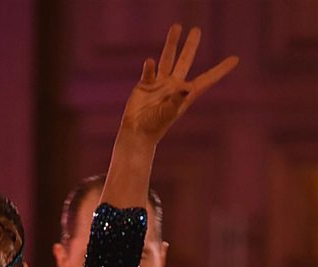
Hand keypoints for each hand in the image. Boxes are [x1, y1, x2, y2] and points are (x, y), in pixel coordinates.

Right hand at [121, 24, 238, 143]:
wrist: (137, 133)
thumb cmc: (154, 127)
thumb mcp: (168, 113)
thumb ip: (176, 99)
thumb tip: (185, 87)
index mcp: (185, 95)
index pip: (207, 79)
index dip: (220, 70)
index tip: (235, 59)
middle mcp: (174, 86)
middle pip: (185, 61)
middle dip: (190, 46)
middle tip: (196, 30)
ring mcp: (160, 84)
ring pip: (167, 59)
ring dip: (172, 44)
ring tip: (177, 27)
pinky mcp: (145, 85)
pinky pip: (150, 71)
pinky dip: (149, 67)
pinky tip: (150, 62)